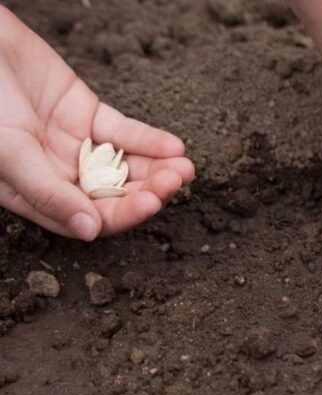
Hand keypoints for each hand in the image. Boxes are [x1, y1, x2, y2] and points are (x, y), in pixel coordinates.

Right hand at [0, 7, 193, 239]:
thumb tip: (89, 231)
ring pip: (126, 165)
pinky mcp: (90, 116)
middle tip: (175, 181)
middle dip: (149, 191)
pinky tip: (173, 146)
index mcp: (38, 194)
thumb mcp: (10, 152)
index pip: (89, 218)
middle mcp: (61, 175)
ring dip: (157, 168)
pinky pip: (125, 133)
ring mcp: (79, 146)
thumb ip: (47, 192)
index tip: (151, 203)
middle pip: (115, 194)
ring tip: (184, 167)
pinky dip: (150, 140)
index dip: (122, 214)